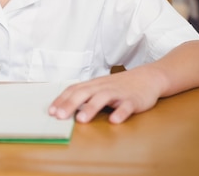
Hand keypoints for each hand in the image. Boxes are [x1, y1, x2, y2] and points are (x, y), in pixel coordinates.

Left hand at [48, 67, 164, 123]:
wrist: (147, 77)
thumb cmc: (119, 86)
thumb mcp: (99, 88)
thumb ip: (85, 96)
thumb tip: (64, 108)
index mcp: (93, 85)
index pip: (74, 90)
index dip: (62, 100)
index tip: (51, 111)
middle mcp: (103, 87)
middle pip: (84, 93)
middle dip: (70, 105)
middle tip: (59, 117)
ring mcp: (118, 93)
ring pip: (103, 98)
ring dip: (91, 108)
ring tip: (82, 120)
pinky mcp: (133, 100)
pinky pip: (126, 106)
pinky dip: (120, 113)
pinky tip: (114, 121)